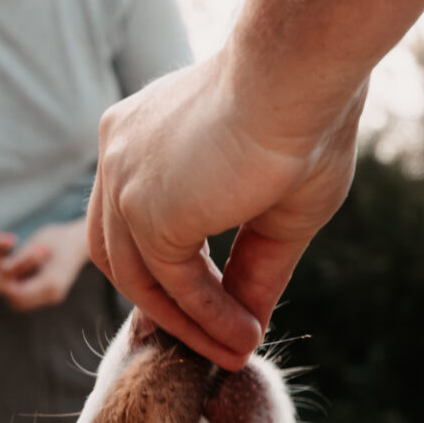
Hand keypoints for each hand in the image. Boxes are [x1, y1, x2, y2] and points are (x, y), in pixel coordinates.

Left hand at [0, 216, 91, 313]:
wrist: (79, 242)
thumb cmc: (58, 239)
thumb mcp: (36, 244)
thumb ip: (19, 259)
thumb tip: (0, 270)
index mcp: (50, 282)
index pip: (18, 294)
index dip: (4, 285)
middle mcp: (53, 294)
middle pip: (19, 303)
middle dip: (6, 291)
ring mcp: (53, 296)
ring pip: (23, 303)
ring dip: (12, 292)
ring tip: (8, 273)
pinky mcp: (51, 294)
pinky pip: (30, 299)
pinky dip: (20, 290)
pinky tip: (17, 274)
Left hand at [88, 48, 365, 368]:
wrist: (302, 74)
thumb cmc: (304, 118)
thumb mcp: (275, 206)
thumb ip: (250, 266)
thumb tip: (248, 329)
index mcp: (141, 135)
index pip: (136, 219)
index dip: (171, 271)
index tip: (216, 308)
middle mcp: (119, 152)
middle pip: (120, 251)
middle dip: (167, 306)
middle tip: (218, 343)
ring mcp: (122, 180)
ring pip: (139, 277)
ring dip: (188, 323)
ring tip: (238, 347)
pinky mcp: (142, 210)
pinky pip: (171, 283)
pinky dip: (205, 316)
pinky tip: (244, 333)